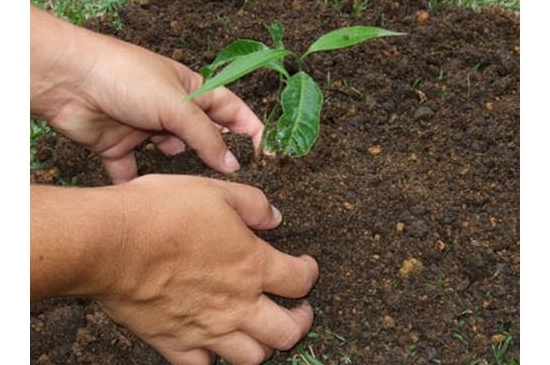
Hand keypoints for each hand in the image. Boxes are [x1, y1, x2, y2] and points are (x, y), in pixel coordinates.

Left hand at [31, 7, 263, 183]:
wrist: (68, 81)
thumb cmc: (124, 76)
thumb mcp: (176, 104)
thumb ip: (207, 136)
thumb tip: (231, 165)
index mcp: (191, 90)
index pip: (231, 110)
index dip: (250, 130)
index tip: (266, 154)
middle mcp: (171, 110)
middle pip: (204, 136)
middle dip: (214, 153)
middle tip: (227, 175)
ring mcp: (146, 128)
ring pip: (173, 155)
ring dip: (176, 162)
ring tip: (177, 165)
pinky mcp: (121, 145)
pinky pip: (134, 170)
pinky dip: (136, 180)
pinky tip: (144, 191)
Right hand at [93, 175, 318, 363]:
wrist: (111, 242)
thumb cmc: (162, 212)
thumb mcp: (216, 191)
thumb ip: (254, 205)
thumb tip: (274, 217)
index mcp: (252, 265)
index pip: (300, 281)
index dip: (309, 273)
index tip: (305, 266)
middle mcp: (236, 304)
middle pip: (287, 332)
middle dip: (301, 322)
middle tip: (298, 311)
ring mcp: (206, 328)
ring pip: (252, 357)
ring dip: (263, 345)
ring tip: (259, 329)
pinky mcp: (173, 342)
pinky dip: (211, 358)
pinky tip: (211, 343)